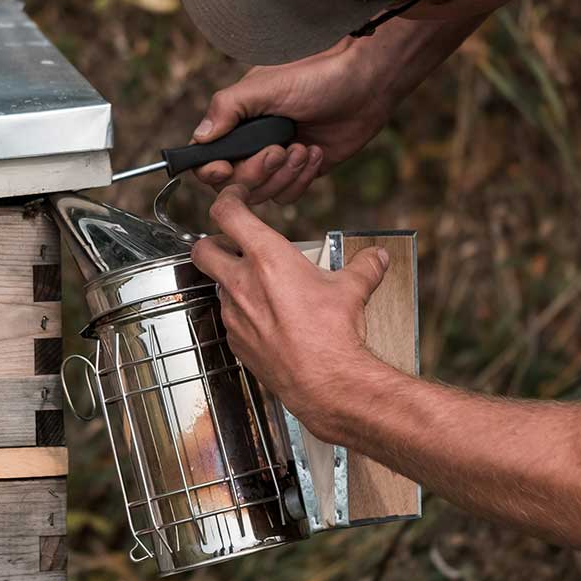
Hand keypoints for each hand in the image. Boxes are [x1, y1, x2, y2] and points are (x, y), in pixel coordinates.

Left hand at [190, 185, 393, 441]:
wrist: (325, 383)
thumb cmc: (334, 334)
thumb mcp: (353, 290)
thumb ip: (364, 267)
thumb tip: (377, 258)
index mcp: (267, 258)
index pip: (227, 213)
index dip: (227, 198)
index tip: (234, 197)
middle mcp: (242, 282)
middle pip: (203, 248)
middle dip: (212, 241)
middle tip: (231, 243)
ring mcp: (234, 313)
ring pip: (217, 285)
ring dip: (231, 280)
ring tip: (261, 286)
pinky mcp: (235, 340)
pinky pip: (230, 318)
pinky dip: (242, 312)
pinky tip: (267, 319)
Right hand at [191, 38, 398, 203]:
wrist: (365, 84)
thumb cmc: (315, 75)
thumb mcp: (265, 86)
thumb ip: (227, 108)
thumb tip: (200, 137)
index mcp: (237, 121)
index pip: (208, 158)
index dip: (212, 170)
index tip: (224, 169)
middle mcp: (253, 144)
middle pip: (235, 183)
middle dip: (257, 172)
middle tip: (278, 150)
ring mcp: (277, 160)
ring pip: (262, 194)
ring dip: (283, 175)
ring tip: (303, 146)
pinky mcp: (301, 171)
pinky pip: (288, 195)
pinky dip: (302, 179)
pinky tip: (315, 151)